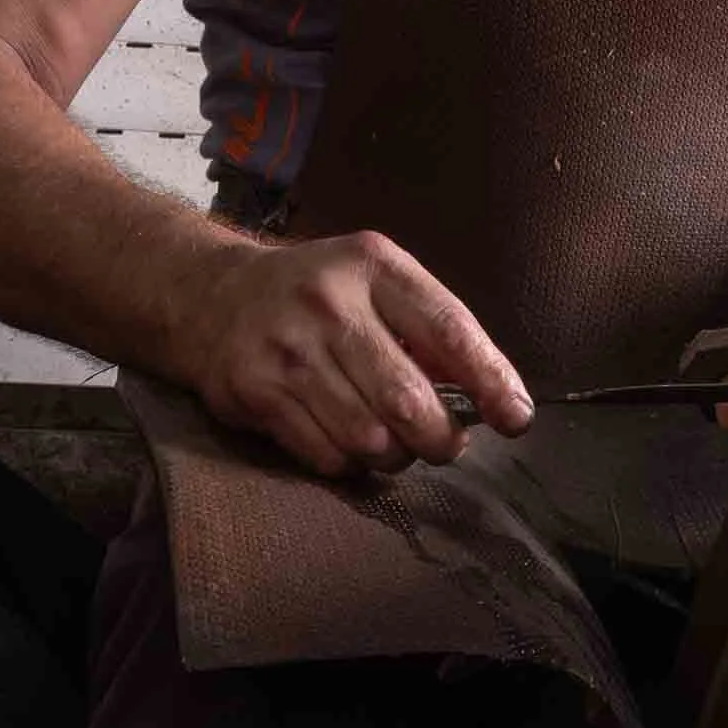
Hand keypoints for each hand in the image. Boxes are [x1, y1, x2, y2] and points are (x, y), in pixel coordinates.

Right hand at [185, 230, 532, 477]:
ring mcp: (286, 348)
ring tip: (390, 440)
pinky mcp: (253, 390)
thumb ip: (430, 331)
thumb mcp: (375, 283)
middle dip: (440, 438)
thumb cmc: (317, 295)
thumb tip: (492, 400)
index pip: (448, 328)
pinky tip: (343, 438)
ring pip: (369, 438)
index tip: (517, 417)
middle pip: (409, 400)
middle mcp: (328, 302)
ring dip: (393, 455)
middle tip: (445, 444)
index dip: (490, 380)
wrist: (211, 296)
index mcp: (374, 265)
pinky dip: (348, 462)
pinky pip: (326, 456)